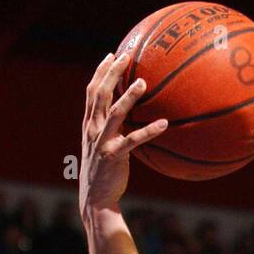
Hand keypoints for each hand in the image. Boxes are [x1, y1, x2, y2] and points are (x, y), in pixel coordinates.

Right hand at [79, 53, 167, 216]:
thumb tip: (131, 117)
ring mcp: (102, 142)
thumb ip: (112, 129)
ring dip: (128, 96)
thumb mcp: (103, 146)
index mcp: (89, 124)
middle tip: (126, 55)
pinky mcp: (114, 156)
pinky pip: (133, 140)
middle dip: (111, 72)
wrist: (95, 198)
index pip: (92, 91)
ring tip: (143, 82)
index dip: (101, 72)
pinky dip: (149, 131)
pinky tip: (164, 124)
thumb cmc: (104, 172)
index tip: (112, 55)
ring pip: (114, 112)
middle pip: (100, 94)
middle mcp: (93, 129)